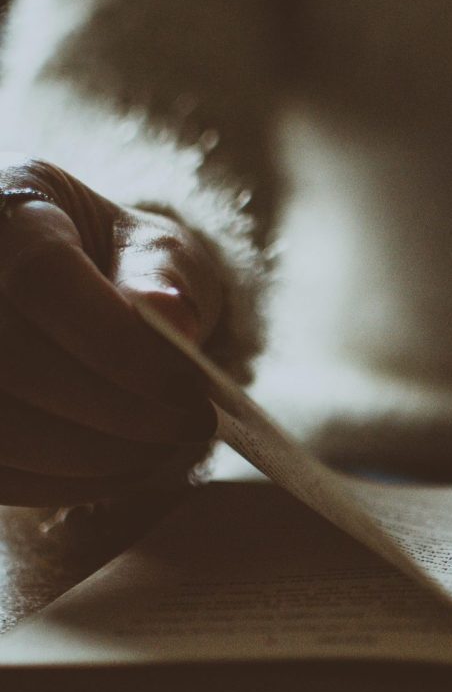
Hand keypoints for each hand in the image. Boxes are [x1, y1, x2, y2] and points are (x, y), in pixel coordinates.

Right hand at [0, 156, 222, 505]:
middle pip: (16, 361)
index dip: (121, 346)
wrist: (83, 286)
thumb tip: (173, 316)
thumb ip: (166, 275)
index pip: (44, 281)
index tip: (192, 391)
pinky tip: (119, 469)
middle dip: (119, 413)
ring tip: (162, 451)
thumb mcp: (158, 249)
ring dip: (95, 457)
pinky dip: (63, 483)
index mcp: (12, 208)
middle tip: (192, 427)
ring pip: (0, 427)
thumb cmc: (126, 264)